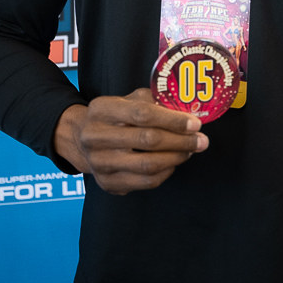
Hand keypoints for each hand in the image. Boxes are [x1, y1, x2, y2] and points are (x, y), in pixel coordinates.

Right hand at [53, 88, 208, 193]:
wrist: (81, 138)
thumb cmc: (115, 116)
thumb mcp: (129, 99)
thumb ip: (154, 102)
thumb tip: (188, 112)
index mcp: (101, 109)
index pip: (142, 114)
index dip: (172, 120)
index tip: (195, 123)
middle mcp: (95, 136)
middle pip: (147, 140)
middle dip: (180, 141)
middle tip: (201, 140)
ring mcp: (99, 163)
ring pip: (147, 165)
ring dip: (176, 158)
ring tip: (190, 150)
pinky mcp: (107, 183)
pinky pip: (144, 182)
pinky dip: (165, 172)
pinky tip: (173, 162)